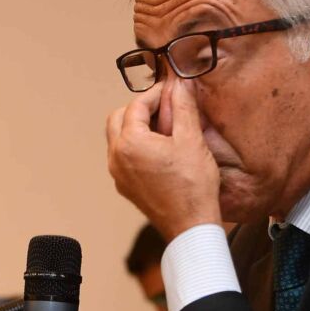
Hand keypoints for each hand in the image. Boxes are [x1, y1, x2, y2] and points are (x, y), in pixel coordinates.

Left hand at [106, 75, 220, 241]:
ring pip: (118, 138)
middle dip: (140, 108)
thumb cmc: (193, 186)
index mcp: (130, 143)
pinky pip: (123, 157)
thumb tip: (180, 85)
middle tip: (165, 107)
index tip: (171, 90)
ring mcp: (118, 174)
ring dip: (136, 127)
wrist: (190, 225)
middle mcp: (116, 157)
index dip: (155, 93)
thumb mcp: (191, 139)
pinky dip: (136, 146)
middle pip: (118, 118)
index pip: (136, 105)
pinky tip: (160, 149)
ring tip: (165, 128)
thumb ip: (183, 107)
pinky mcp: (125, 186)